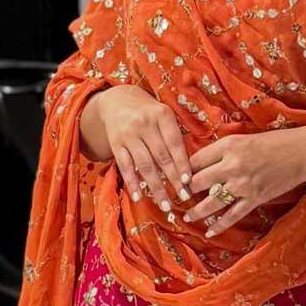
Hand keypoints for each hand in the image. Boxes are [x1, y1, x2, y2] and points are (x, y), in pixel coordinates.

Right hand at [93, 85, 193, 210]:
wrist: (117, 100)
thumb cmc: (148, 112)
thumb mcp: (164, 115)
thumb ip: (174, 136)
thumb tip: (187, 168)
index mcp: (162, 115)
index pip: (175, 143)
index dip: (182, 163)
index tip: (189, 182)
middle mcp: (145, 124)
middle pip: (161, 157)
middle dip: (173, 180)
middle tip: (183, 198)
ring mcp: (129, 134)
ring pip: (144, 165)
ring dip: (156, 187)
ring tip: (165, 204)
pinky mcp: (115, 143)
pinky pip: (125, 166)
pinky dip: (132, 183)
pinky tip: (138, 197)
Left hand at [184, 130, 305, 238]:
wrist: (300, 153)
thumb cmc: (271, 142)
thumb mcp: (241, 138)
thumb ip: (220, 151)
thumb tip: (198, 164)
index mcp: (228, 146)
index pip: (195, 161)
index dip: (182, 171)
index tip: (175, 179)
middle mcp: (232, 165)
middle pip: (198, 182)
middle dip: (186, 192)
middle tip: (177, 198)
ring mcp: (243, 185)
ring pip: (211, 202)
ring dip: (196, 212)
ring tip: (187, 217)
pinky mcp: (254, 199)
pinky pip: (232, 216)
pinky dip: (219, 225)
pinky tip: (209, 231)